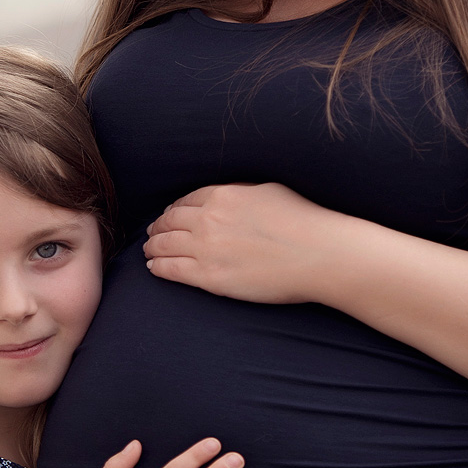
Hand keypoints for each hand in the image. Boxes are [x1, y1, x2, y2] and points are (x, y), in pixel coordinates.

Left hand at [143, 182, 338, 302]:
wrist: (318, 254)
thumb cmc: (302, 221)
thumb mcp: (268, 191)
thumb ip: (241, 192)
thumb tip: (229, 196)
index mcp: (223, 195)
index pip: (186, 201)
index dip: (173, 209)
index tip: (169, 215)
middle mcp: (208, 219)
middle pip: (170, 221)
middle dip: (158, 227)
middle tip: (152, 233)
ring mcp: (206, 248)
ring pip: (165, 245)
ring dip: (153, 247)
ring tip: (148, 251)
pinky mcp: (210, 277)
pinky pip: (172, 270)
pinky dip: (158, 268)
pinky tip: (154, 268)